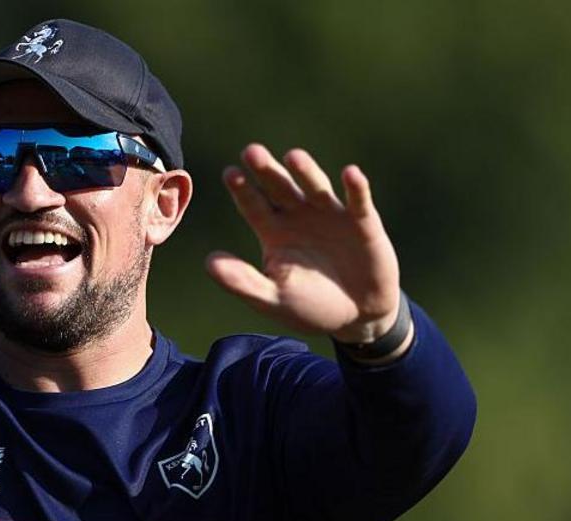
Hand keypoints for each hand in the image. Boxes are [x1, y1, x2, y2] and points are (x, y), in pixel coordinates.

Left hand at [206, 144, 401, 345]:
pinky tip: (350, 174)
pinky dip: (356, 188)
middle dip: (266, 170)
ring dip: (305, 172)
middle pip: (278, 187)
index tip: (229, 173)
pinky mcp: (362, 223)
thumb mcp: (271, 299)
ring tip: (293, 157)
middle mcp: (298, 216)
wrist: (356, 317)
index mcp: (273, 231)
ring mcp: (330, 215)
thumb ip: (242, 281)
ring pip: (314, 187)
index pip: (252, 205)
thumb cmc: (309, 307)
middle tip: (251, 152)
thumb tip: (208, 263)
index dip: (241, 190)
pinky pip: (358, 201)